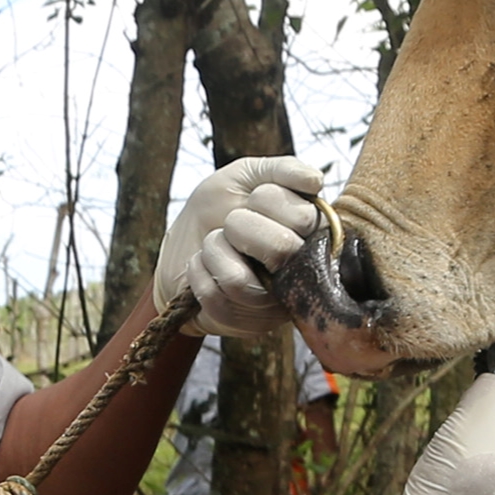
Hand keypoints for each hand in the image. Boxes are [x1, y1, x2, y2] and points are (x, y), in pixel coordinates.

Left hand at [152, 155, 324, 339]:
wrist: (179, 245)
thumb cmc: (217, 210)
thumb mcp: (245, 178)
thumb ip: (281, 170)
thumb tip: (315, 181)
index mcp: (311, 235)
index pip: (304, 216)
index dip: (267, 199)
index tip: (255, 200)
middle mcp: (301, 274)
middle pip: (280, 248)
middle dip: (239, 225)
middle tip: (233, 225)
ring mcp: (275, 305)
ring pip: (237, 280)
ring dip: (213, 250)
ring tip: (216, 247)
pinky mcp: (246, 324)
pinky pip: (213, 296)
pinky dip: (197, 271)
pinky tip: (204, 266)